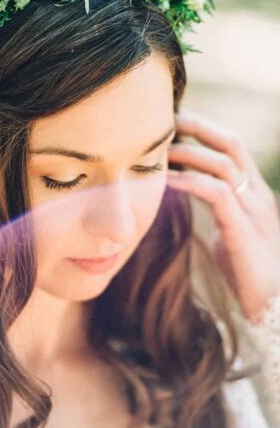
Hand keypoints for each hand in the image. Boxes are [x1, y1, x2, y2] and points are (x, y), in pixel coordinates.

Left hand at [166, 110, 279, 321]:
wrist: (271, 308)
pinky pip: (217, 195)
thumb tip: (179, 189)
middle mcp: (258, 195)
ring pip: (226, 165)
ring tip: (158, 149)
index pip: (233, 146)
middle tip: (165, 119)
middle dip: (198, 126)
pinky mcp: (244, 231)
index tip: (172, 121)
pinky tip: (166, 181)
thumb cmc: (244, 270)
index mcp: (254, 192)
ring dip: (189, 152)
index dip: (204, 129)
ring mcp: (255, 211)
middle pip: (232, 144)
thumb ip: (209, 207)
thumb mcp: (224, 229)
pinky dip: (189, 182)